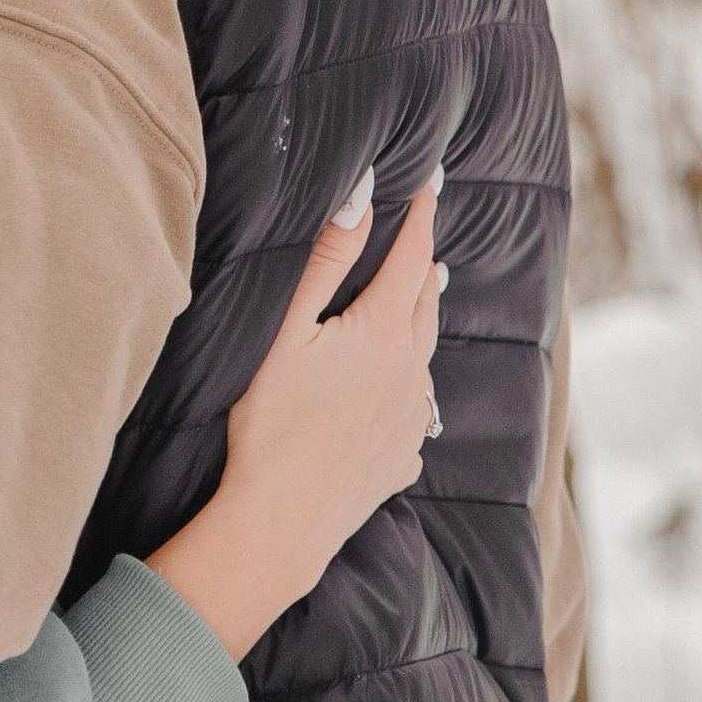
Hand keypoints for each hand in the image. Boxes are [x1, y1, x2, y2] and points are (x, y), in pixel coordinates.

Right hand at [147, 174, 443, 666]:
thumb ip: (326, 262)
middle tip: (427, 239)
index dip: (420, 216)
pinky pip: (414, 412)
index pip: (411, 258)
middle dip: (425, 267)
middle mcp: (412, 374)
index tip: (431, 180)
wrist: (281, 521)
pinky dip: (409, 388)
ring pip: (426, 358)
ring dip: (421, 324)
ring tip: (420, 303)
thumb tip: (362, 197)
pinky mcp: (401, 460)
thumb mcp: (286, 330)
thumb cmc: (271, 422)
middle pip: (426, 305)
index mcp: (383, 333)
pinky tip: (397, 393)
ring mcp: (410, 421)